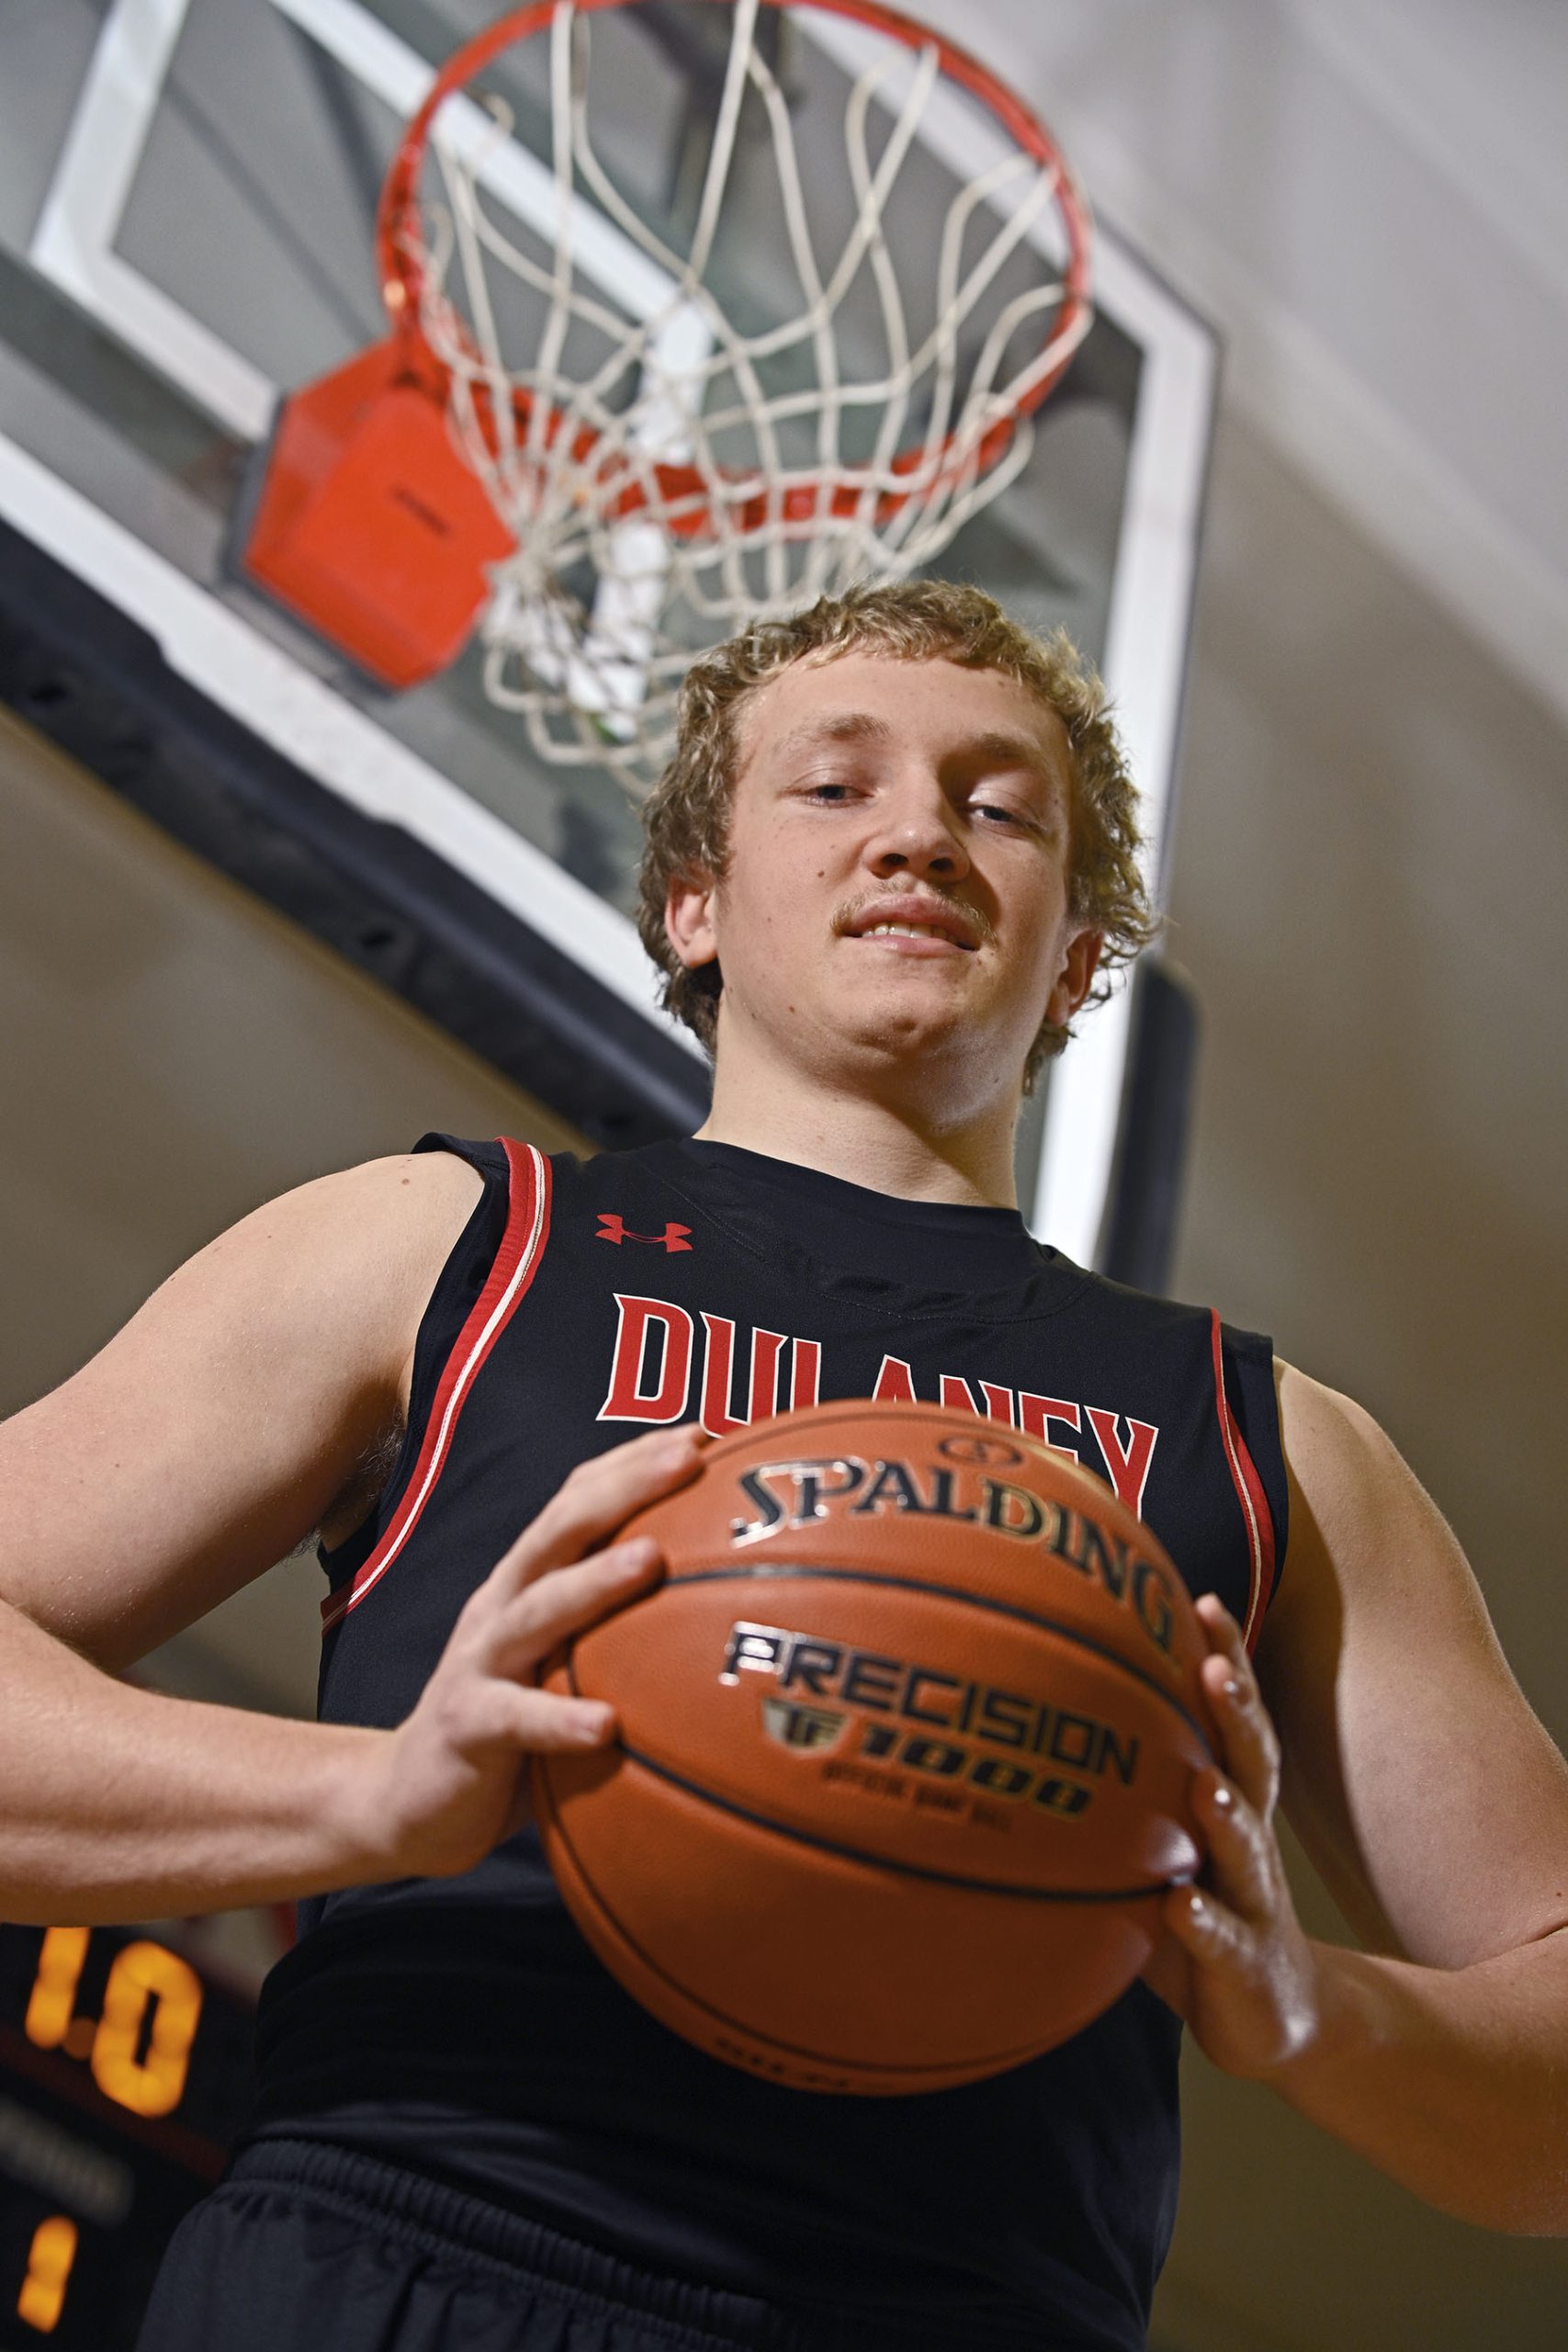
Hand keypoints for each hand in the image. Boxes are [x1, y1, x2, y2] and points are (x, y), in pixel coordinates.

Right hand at [359, 1426, 702, 1882]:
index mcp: (531, 1580)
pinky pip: (515, 1720)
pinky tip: (606, 1725)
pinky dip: (559, 1720)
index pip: (580, 1499)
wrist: (411, 1798)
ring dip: (595, 1581)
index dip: (634, 1461)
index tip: (703, 1434)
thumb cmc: (517, 1723)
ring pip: (538, 1610)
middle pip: (560, 1529)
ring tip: (651, 1559)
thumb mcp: (567, 1660)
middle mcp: (504, 1603)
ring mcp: (481, 1662)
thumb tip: (731, 1613)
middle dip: (625, 1486)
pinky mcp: (468, 1727)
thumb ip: (624, 1629)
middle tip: (688, 1460)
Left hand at [1140, 1595, 1322, 2076]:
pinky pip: (1223, 1943)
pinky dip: (1204, 1925)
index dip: (1225, 1662)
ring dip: (1228, 1819)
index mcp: (1228, 1804)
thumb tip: (1022, 1728)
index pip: (1230, 1722)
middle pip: (1249, 1767)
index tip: (1203, 1601)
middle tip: (1214, 1666)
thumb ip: (1116, 1798)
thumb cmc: (1197, 1913)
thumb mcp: (1159, 1849)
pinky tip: (1181, 1908)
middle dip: (1235, 1715)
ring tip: (1206, 1787)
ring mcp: (1251, 1903)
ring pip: (1246, 1852)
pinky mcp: (1244, 1967)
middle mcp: (1247, 1842)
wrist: (1275, 2017)